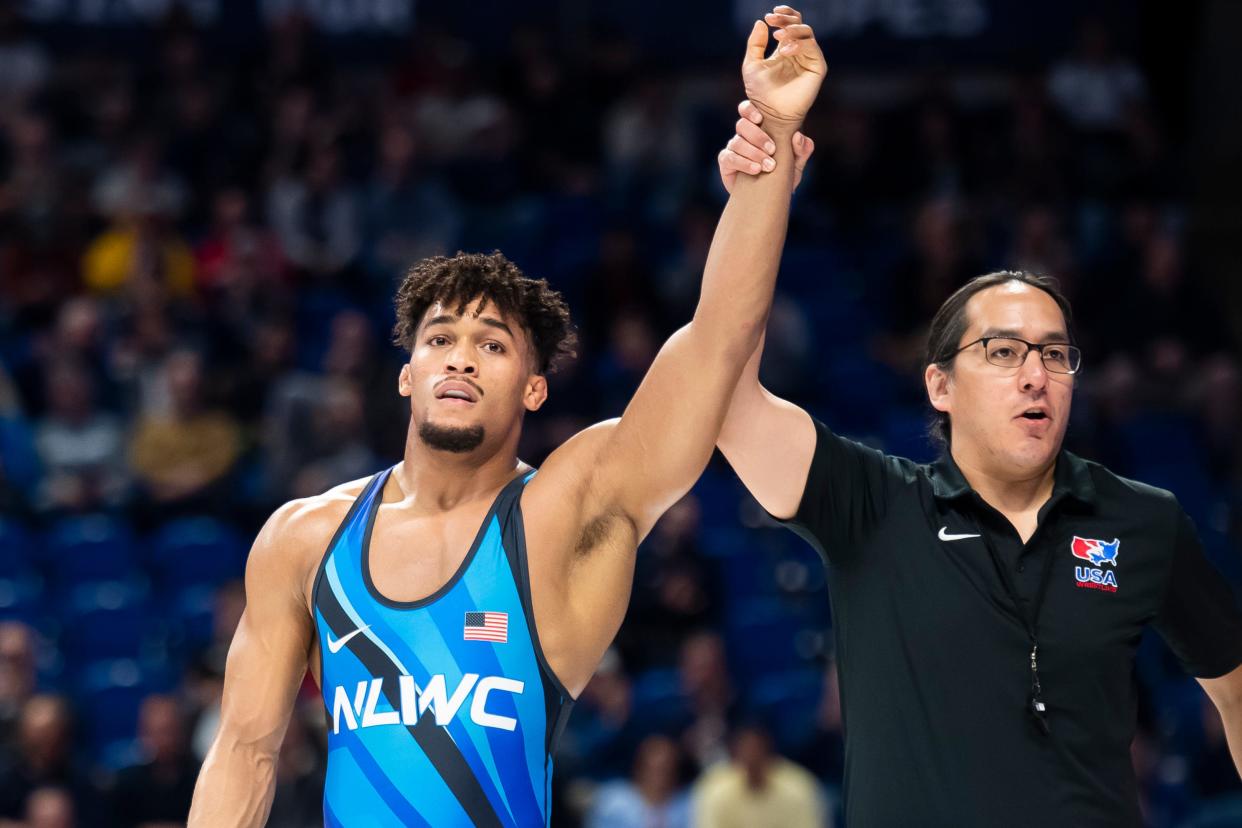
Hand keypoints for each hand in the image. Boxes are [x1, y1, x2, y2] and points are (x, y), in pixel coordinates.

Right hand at [718, 100, 814, 193]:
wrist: (769, 198)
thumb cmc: (783, 176)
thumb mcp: (797, 164)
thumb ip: (802, 150)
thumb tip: (798, 136)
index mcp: (759, 128)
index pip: (748, 110)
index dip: (750, 110)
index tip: (760, 118)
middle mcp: (744, 136)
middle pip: (742, 124)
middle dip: (757, 136)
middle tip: (772, 149)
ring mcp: (733, 149)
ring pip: (736, 142)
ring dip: (753, 152)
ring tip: (768, 165)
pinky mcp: (726, 163)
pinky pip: (730, 158)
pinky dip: (744, 163)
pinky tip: (756, 170)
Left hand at [742, 6, 825, 127]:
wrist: (770, 113)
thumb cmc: (760, 93)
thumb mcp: (751, 64)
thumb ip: (755, 43)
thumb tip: (761, 22)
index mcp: (786, 48)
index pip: (790, 24)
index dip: (783, 16)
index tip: (769, 16)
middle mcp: (799, 51)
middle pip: (800, 24)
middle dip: (787, 19)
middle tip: (772, 19)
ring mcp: (809, 58)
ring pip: (807, 33)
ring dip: (792, 30)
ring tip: (778, 35)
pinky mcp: (817, 67)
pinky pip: (812, 47)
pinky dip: (798, 44)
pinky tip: (785, 50)